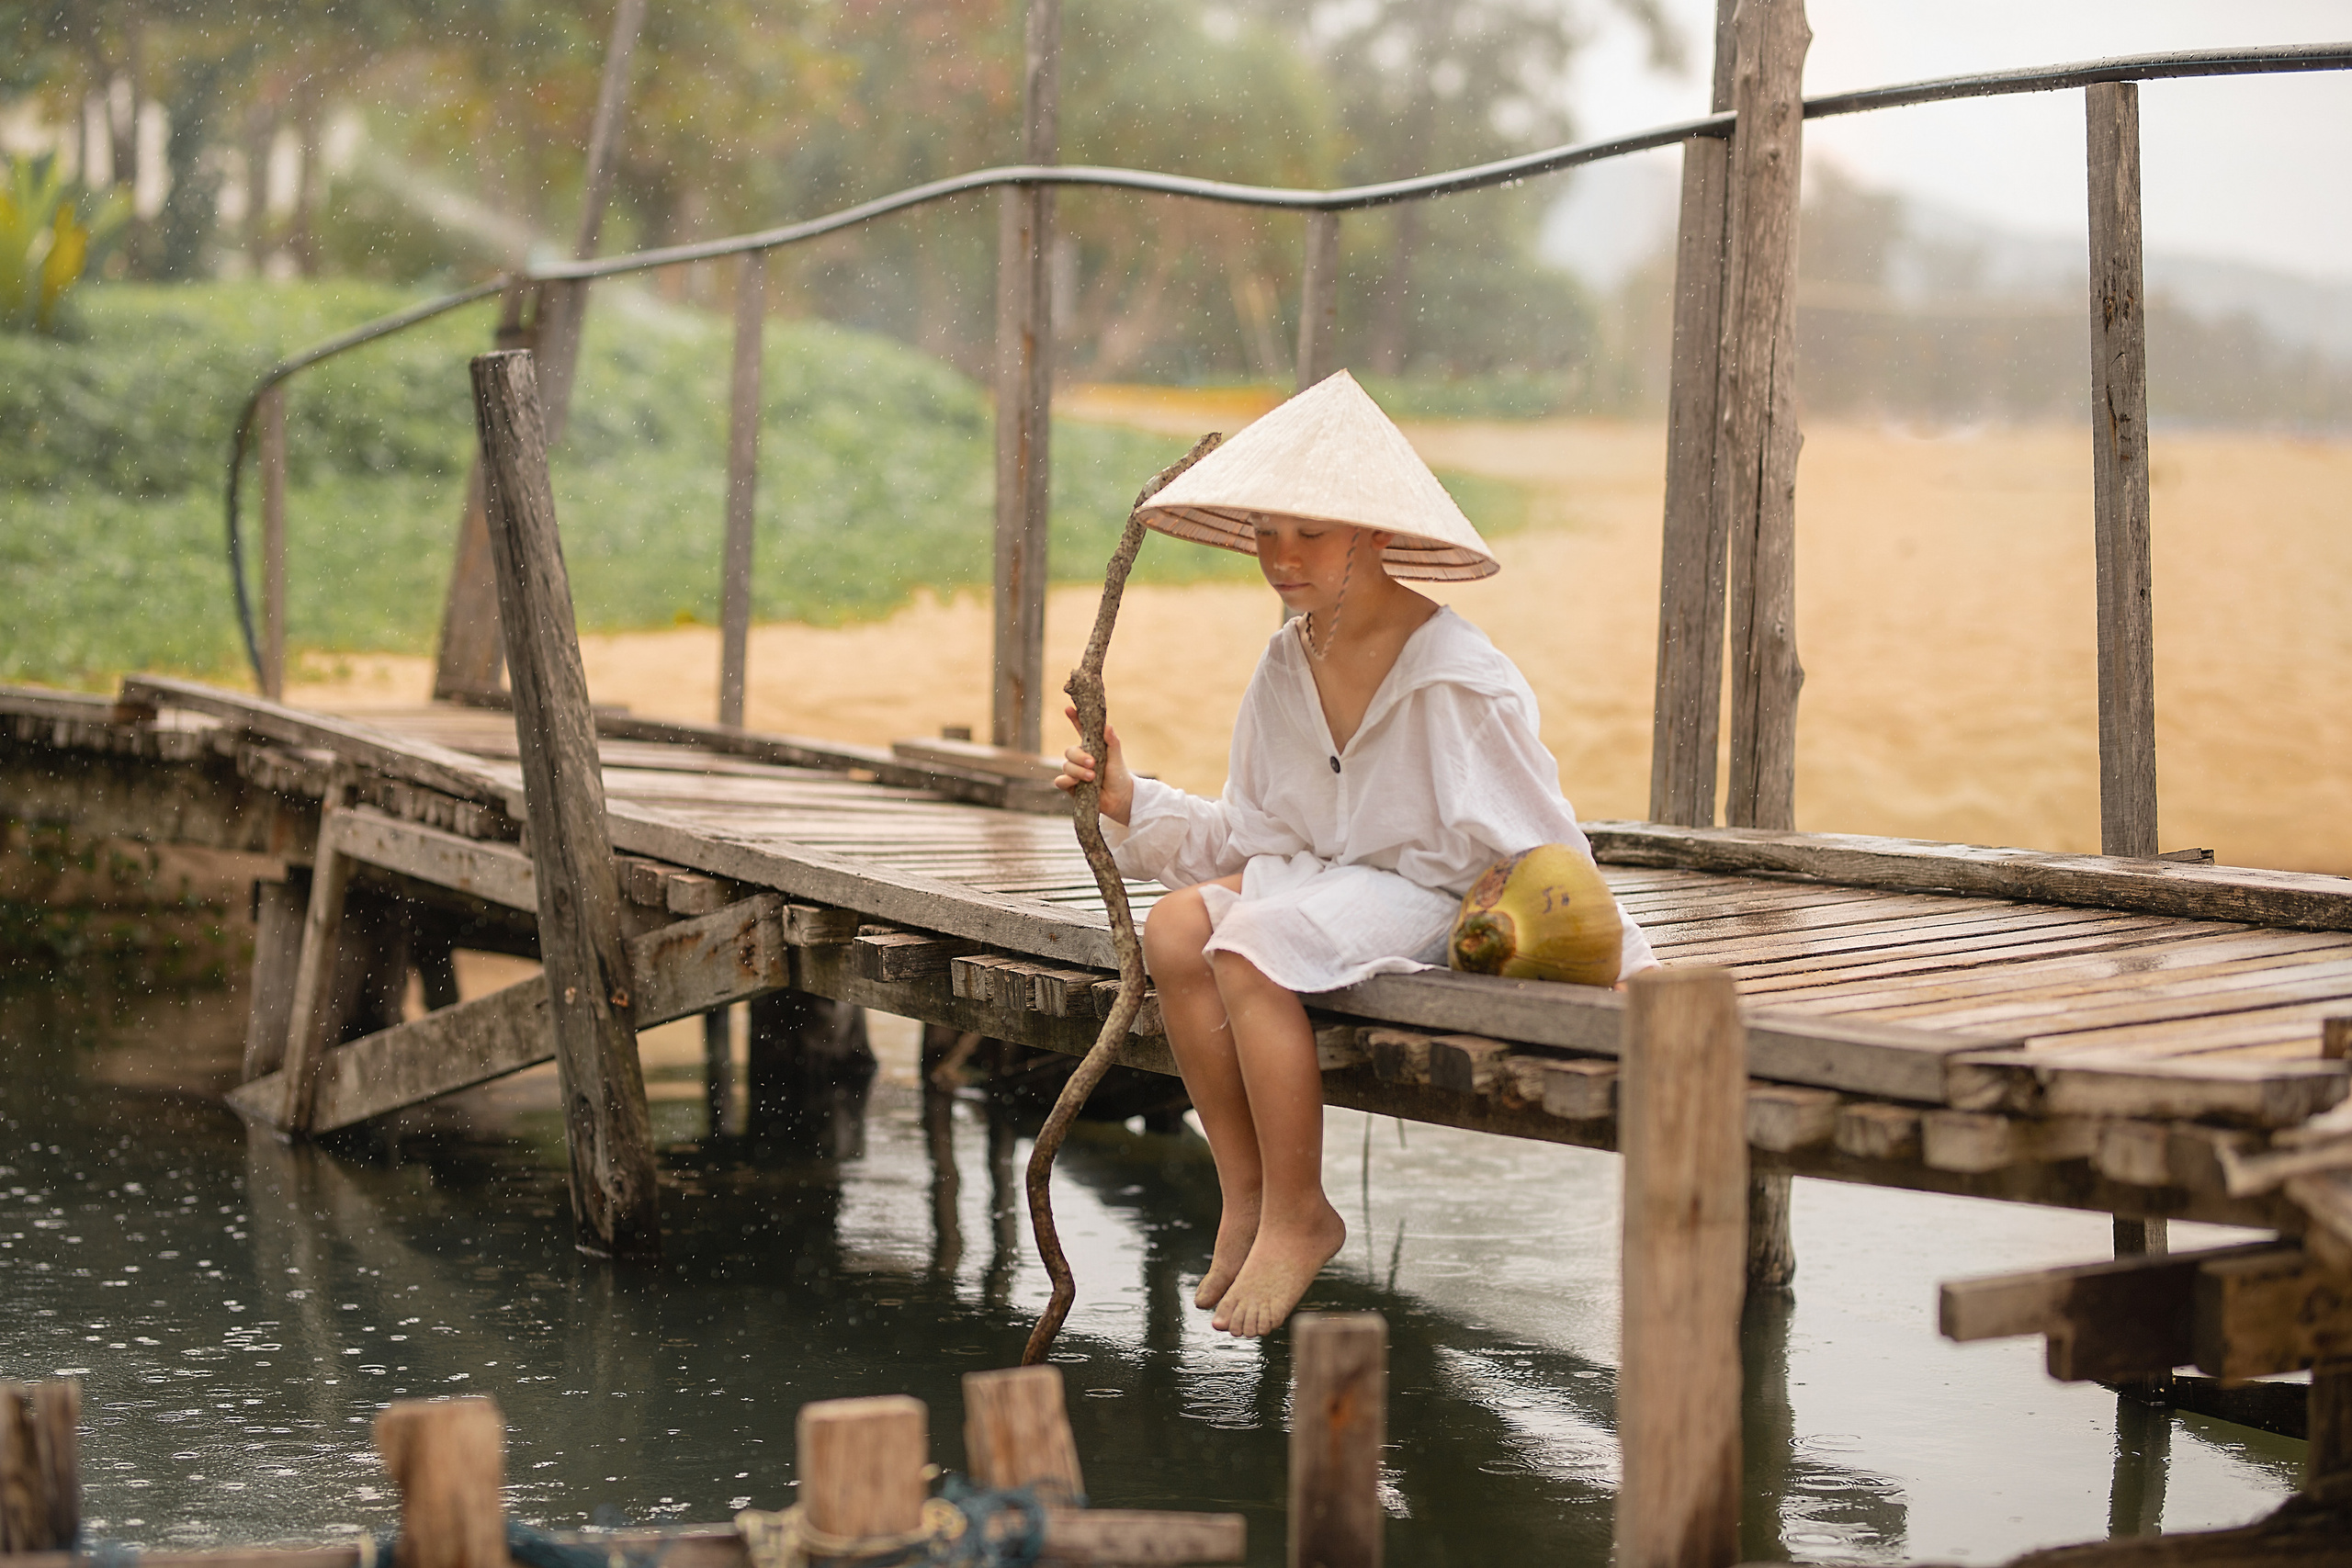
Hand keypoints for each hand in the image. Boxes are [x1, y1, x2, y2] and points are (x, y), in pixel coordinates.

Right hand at [1054, 703, 1134, 824]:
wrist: (1119, 799)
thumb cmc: (1118, 776)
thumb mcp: (1116, 758)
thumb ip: (1112, 742)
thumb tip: (1108, 726)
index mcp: (1092, 747)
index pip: (1080, 730)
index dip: (1074, 719)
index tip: (1069, 708)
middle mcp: (1081, 758)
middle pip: (1069, 751)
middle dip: (1079, 757)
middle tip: (1093, 763)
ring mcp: (1074, 772)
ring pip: (1065, 766)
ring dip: (1078, 771)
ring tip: (1092, 777)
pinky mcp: (1071, 787)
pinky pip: (1060, 781)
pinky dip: (1067, 780)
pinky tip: (1077, 783)